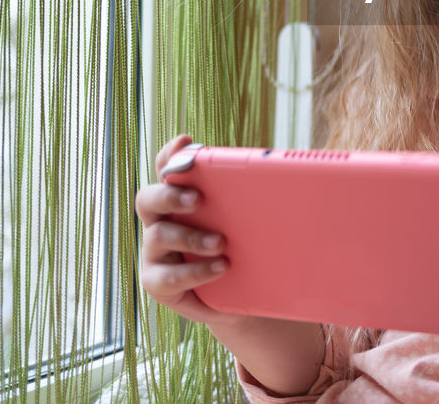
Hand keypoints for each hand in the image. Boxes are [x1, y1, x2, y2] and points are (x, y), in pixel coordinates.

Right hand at [135, 134, 237, 326]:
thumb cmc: (245, 249)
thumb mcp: (250, 220)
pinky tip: (220, 267)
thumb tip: (291, 168)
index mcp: (180, 200)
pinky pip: (168, 277)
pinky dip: (195, 271)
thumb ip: (253, 195)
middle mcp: (161, 222)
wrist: (244, 295)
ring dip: (190, 237)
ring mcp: (156, 253)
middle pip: (148, 198)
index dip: (171, 155)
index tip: (186, 142)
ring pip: (158, 236)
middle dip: (169, 195)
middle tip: (198, 197)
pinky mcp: (158, 283)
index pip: (167, 170)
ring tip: (221, 242)